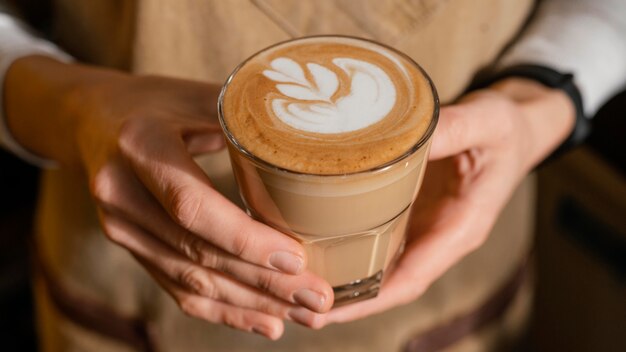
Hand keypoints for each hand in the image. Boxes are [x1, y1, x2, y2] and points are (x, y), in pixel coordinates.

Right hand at [5, 56, 333, 338]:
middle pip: (197, 253)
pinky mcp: (131, 247)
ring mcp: (120, 227)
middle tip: (319, 299)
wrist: (94, 118)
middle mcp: (120, 192)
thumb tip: (318, 145)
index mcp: (141, 144)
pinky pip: (177, 288)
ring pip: (190, 281)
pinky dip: (224, 310)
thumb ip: (250, 120)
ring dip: (251, 304)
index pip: (193, 206)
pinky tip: (265, 321)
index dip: (245, 239)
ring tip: (305, 314)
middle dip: (263, 282)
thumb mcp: (200, 95)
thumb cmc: (158, 103)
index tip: (297, 259)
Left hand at [303, 78, 574, 326]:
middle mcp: (437, 238)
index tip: (330, 308)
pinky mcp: (407, 210)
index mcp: (461, 228)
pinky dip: (344, 248)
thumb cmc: (505, 130)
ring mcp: (420, 227)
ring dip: (338, 280)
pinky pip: (374, 237)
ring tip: (290, 285)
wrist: (511, 129)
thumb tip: (404, 136)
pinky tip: (310, 245)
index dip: (371, 298)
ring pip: (376, 265)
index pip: (413, 277)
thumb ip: (454, 128)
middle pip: (386, 282)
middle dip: (343, 300)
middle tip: (292, 301)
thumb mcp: (487, 123)